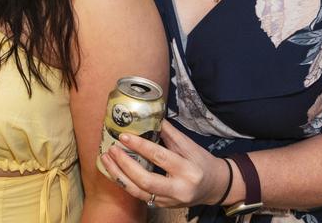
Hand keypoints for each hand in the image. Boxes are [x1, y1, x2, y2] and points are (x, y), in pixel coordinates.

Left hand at [99, 122, 230, 208]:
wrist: (214, 187)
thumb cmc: (202, 163)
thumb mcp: (190, 146)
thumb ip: (170, 133)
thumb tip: (149, 115)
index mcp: (188, 170)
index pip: (160, 157)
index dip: (140, 146)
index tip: (124, 136)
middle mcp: (179, 189)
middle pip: (146, 180)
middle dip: (125, 165)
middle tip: (112, 149)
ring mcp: (169, 201)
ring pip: (138, 192)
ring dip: (119, 175)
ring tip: (106, 159)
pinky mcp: (162, 205)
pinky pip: (138, 195)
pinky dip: (124, 182)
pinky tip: (113, 171)